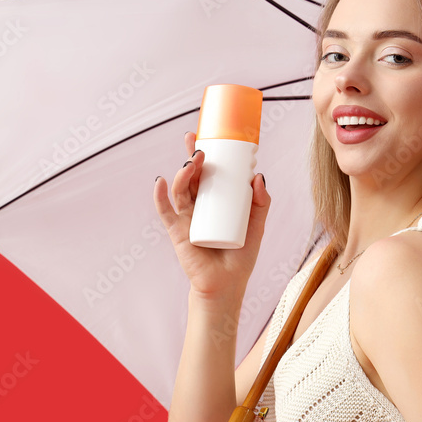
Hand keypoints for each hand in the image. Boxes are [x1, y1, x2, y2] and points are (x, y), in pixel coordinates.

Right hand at [152, 131, 269, 298]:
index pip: (210, 173)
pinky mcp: (177, 232)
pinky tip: (161, 182)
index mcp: (216, 201)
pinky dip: (160, 196)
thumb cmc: (241, 256)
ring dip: (183, 173)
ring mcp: (186, 217)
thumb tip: (258, 176)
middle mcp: (199, 206)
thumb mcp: (257, 225)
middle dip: (193, 157)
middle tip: (199, 145)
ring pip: (180, 189)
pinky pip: (165, 211)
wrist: (227, 285)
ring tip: (193, 164)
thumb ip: (261, 202)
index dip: (207, 154)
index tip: (209, 136)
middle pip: (192, 176)